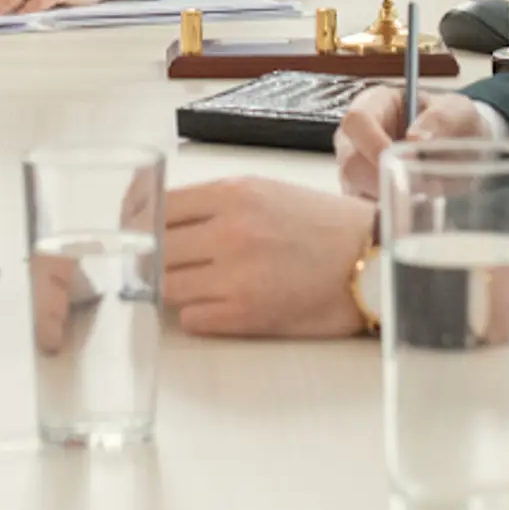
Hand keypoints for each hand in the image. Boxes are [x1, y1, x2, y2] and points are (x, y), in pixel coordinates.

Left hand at [160, 176, 374, 337]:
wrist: (372, 258)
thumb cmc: (321, 224)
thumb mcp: (265, 191)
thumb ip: (214, 201)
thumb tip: (158, 216)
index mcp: (232, 194)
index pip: (156, 207)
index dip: (140, 223)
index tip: (136, 234)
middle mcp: (229, 232)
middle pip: (156, 248)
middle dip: (152, 259)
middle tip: (156, 266)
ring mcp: (236, 275)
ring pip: (166, 286)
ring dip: (172, 288)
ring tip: (193, 286)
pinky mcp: (247, 314)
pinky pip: (192, 319)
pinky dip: (196, 315)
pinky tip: (216, 306)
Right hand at [333, 85, 506, 200]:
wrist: (462, 146)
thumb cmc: (453, 122)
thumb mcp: (456, 110)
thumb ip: (440, 119)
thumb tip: (416, 139)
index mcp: (373, 105)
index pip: (357, 121)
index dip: (373, 143)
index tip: (404, 161)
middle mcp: (356, 138)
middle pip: (351, 163)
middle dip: (385, 181)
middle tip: (422, 188)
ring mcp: (357, 169)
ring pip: (357, 192)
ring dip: (391, 200)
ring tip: (426, 197)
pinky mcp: (364, 196)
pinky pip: (366, 213)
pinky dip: (392, 216)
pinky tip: (415, 210)